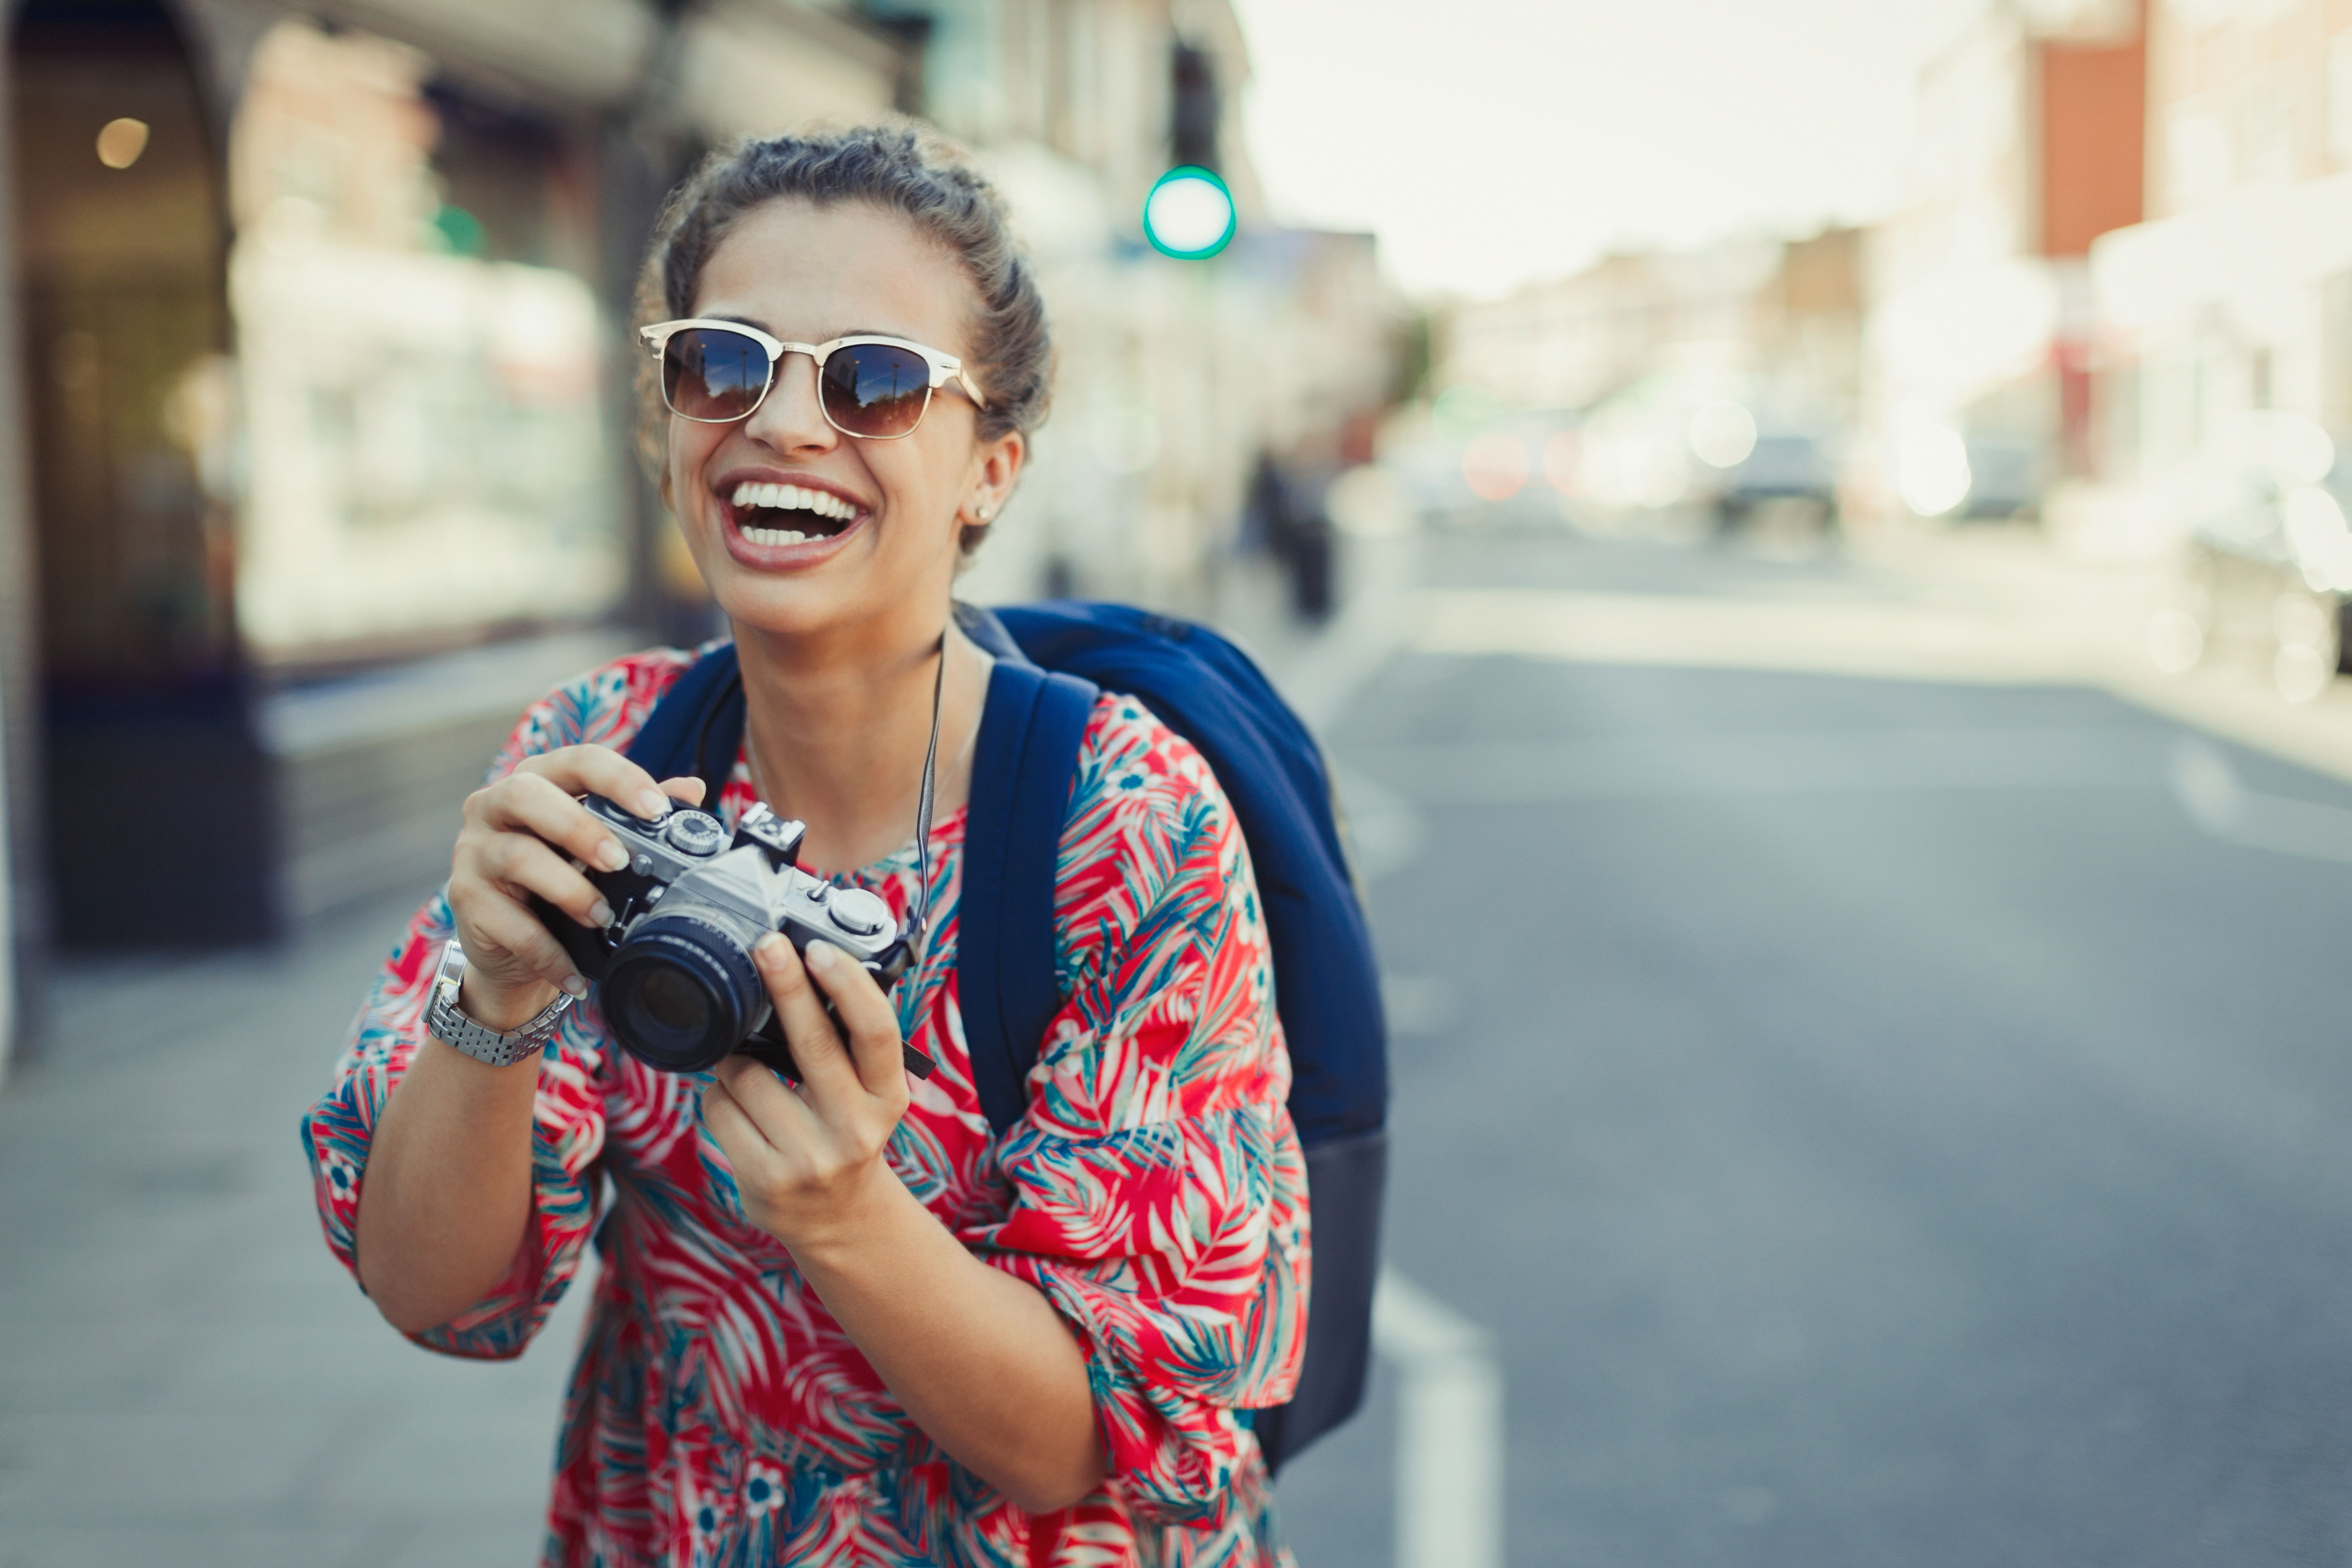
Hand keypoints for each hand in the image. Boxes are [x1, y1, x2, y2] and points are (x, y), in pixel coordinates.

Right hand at [447, 746, 706, 1028]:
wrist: (511, 947)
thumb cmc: (560, 878)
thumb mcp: (598, 844)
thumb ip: (638, 815)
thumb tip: (691, 790)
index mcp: (537, 781)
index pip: (576, 760)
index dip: (618, 778)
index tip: (656, 808)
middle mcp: (494, 807)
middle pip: (528, 795)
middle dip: (580, 826)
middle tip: (621, 860)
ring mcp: (473, 852)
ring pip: (516, 856)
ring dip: (568, 889)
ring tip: (602, 917)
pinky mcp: (464, 898)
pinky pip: (508, 924)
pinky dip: (547, 952)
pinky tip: (575, 974)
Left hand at [702, 936, 914, 1250]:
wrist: (839, 1218)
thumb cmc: (847, 1132)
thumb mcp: (869, 1093)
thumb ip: (849, 1045)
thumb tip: (807, 971)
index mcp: (887, 1097)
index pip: (876, 1031)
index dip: (848, 985)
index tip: (819, 950)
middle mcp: (854, 1129)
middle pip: (813, 1042)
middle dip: (786, 984)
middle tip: (766, 945)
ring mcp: (808, 1158)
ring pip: (747, 1074)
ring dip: (736, 1060)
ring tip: (752, 1073)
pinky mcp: (764, 1180)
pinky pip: (720, 1108)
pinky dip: (719, 1095)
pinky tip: (738, 1106)